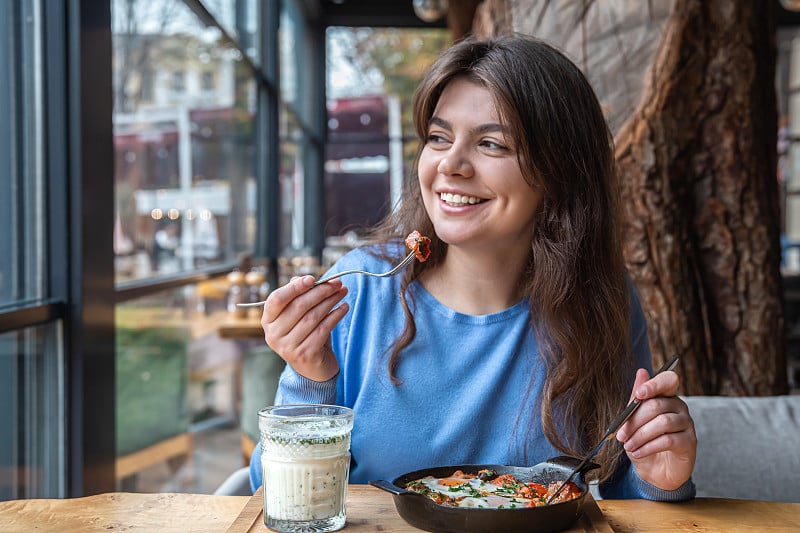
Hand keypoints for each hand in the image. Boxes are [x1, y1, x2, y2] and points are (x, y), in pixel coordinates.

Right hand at [261, 275, 348, 381]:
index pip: (276, 299)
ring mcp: (288, 347)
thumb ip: (298, 297)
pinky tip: (344, 307)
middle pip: (298, 306)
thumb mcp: (298, 316)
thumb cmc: (305, 335)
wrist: (313, 368)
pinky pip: (323, 329)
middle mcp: (274, 335)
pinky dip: (336, 315)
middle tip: (336, 283)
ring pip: (313, 317)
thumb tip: (305, 279)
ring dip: (330, 301)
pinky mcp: (305, 355)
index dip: (294, 287)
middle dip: (320, 291)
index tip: (312, 278)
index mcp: (268, 321)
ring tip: (342, 292)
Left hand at [615, 367, 696, 490]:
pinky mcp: (689, 441)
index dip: (654, 384)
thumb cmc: (643, 442)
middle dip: (634, 421)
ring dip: (640, 435)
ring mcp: (687, 423)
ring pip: (662, 423)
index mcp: (666, 396)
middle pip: (656, 405)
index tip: (638, 394)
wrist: (654, 471)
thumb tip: (641, 372)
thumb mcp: (634, 420)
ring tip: (628, 446)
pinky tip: (637, 452)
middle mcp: (679, 406)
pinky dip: (648, 447)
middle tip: (621, 435)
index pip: (667, 380)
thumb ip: (636, 399)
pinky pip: (668, 440)